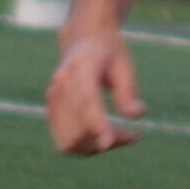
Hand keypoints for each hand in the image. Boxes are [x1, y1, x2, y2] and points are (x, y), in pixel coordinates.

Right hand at [46, 27, 144, 155]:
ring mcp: (53, 100)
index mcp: (81, 67)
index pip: (87, 101)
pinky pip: (66, 141)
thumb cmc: (109, 53)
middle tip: (133, 136)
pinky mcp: (52, 112)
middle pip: (78, 127)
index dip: (97, 124)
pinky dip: (87, 147)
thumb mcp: (125, 65)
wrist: (82, 40)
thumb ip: (129, 91)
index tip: (109, 144)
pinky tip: (106, 138)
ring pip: (70, 141)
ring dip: (96, 148)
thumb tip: (137, 115)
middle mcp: (61, 84)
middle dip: (107, 140)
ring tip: (121, 138)